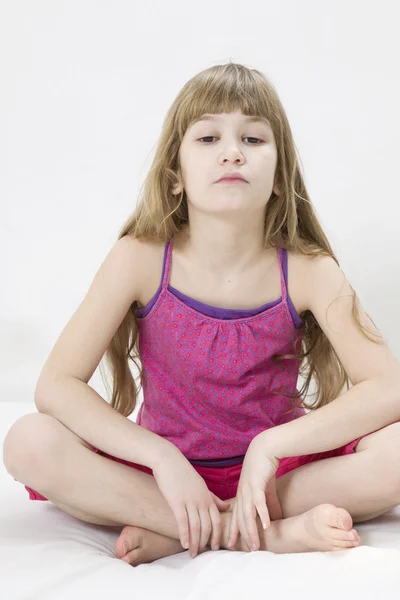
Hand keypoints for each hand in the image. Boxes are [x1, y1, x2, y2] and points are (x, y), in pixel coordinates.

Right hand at [151, 448, 230, 556]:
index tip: (215, 547)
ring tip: (192, 553)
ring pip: (196, 527)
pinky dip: (184, 535)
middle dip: (205, 542)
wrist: (168, 459)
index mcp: (207, 496)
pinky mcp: (177, 501)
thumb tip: (227, 506)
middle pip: (208, 526)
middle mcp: (201, 500)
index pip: (217, 519)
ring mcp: (189, 501)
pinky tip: (184, 544)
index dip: (217, 535)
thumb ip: (213, 497)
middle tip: (201, 554)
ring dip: (195, 542)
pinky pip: (183, 522)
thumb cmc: (183, 472)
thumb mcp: (201, 484)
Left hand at [227, 434, 281, 550]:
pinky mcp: (256, 484)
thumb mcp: (266, 490)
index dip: (234, 531)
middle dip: (242, 536)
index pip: (237, 517)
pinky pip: (258, 502)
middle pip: (240, 519)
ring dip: (251, 531)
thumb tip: (274, 520)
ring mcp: (248, 489)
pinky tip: (266, 525)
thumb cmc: (264, 468)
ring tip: (255, 545)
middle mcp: (242, 494)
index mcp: (242, 495)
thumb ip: (269, 504)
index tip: (232, 545)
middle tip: (245, 551)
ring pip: (247, 514)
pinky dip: (262, 514)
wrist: (265, 448)